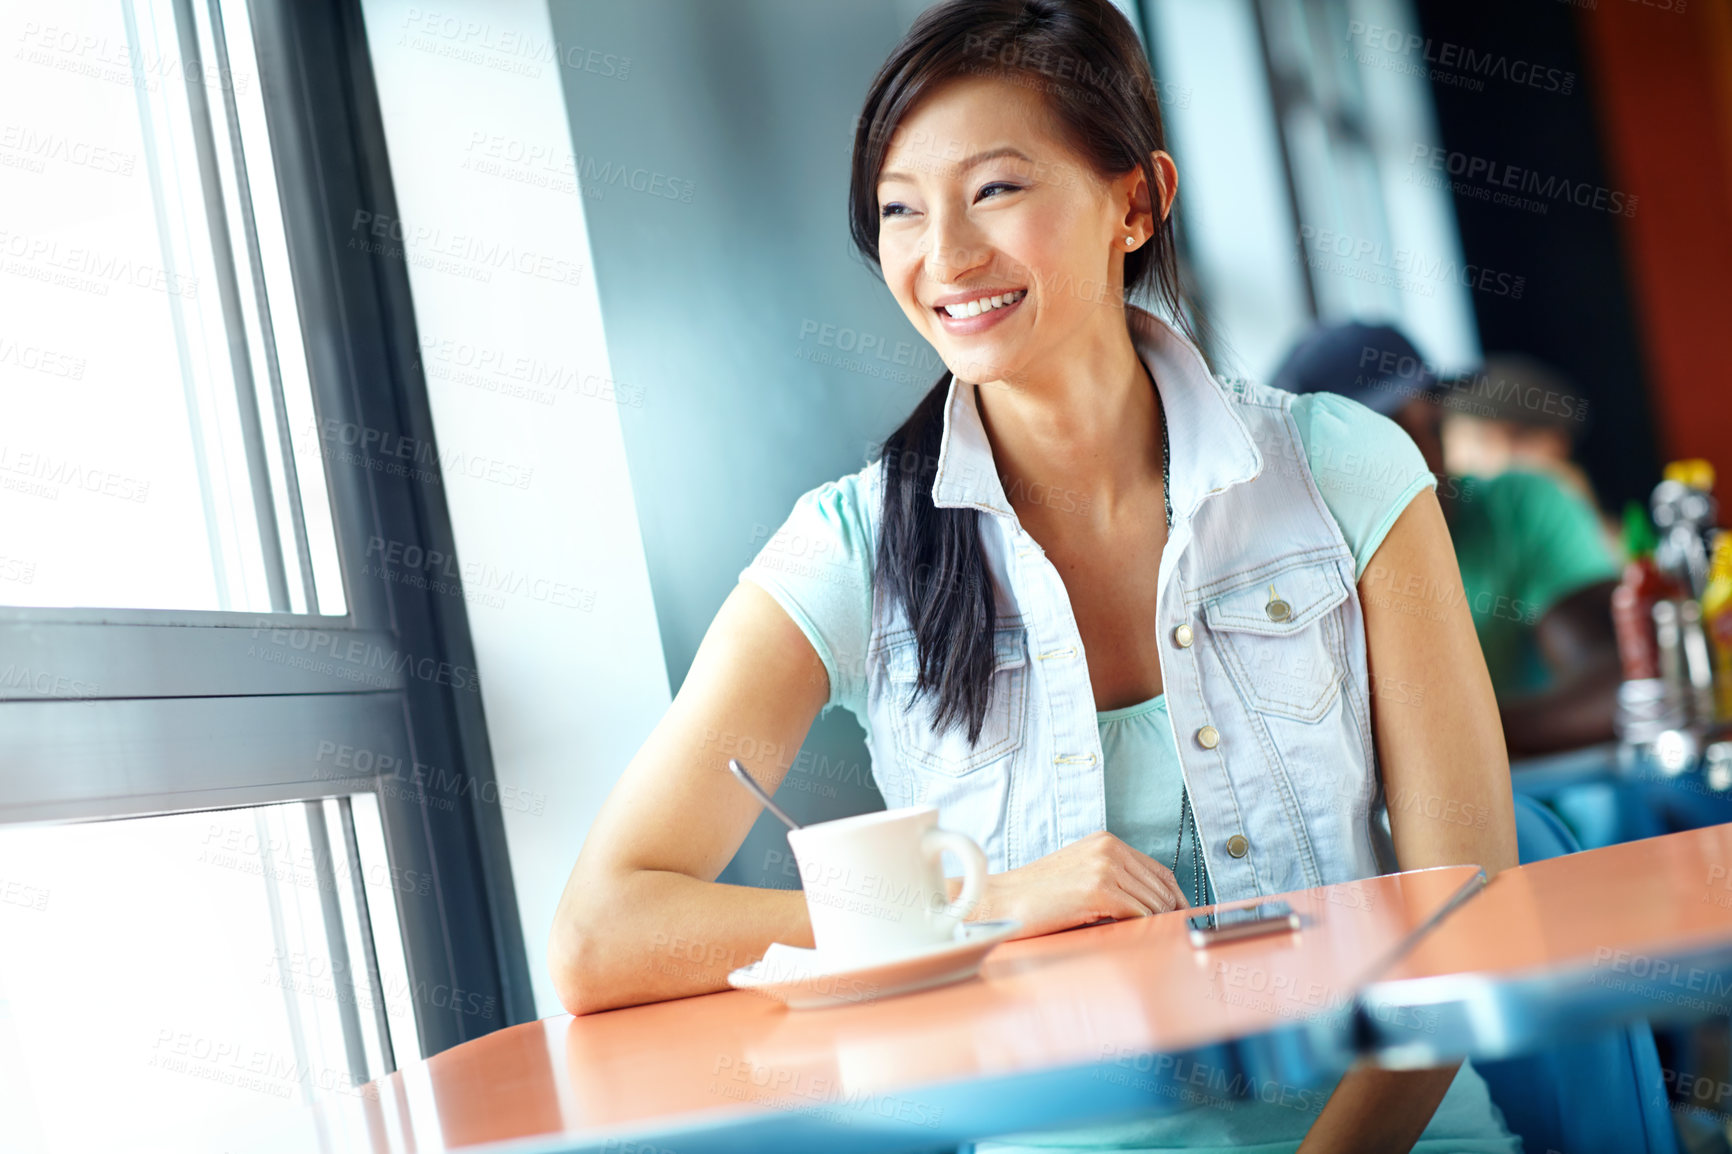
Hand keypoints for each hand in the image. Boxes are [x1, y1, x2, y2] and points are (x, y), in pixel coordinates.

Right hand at [954, 830, 1189, 937]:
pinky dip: (1139, 928)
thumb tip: (1153, 906)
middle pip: (1162, 889)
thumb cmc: (1036, 896)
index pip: (1160, 871)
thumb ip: (1114, 878)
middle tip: (1166, 937)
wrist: (999, 901)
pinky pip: (1139, 914)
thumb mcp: (1080, 874)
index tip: (1180, 918)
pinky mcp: (1098, 890)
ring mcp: (1104, 868)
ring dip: (1152, 925)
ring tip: (1141, 939)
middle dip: (1168, 916)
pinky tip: (1126, 936)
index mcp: (1106, 842)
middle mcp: (1109, 849)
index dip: (1176, 898)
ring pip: (1154, 904)